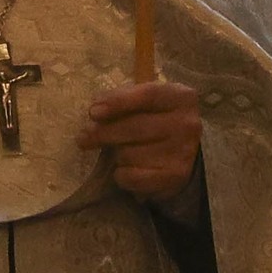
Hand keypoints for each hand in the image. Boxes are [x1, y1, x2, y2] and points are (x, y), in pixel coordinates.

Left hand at [76, 82, 200, 202]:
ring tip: (121, 151)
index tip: (93, 112)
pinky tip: (125, 169)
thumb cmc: (158, 119)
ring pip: (129, 154)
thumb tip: (95, 112)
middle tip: (83, 138)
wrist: (188, 153)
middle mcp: (187, 124)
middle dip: (103, 133)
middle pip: (134, 127)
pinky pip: (132, 177)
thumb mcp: (148, 101)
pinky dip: (122, 174)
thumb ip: (124, 99)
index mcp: (181, 97)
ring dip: (116, 154)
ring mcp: (183, 152)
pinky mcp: (174, 177)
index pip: (147, 95)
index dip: (118, 102)